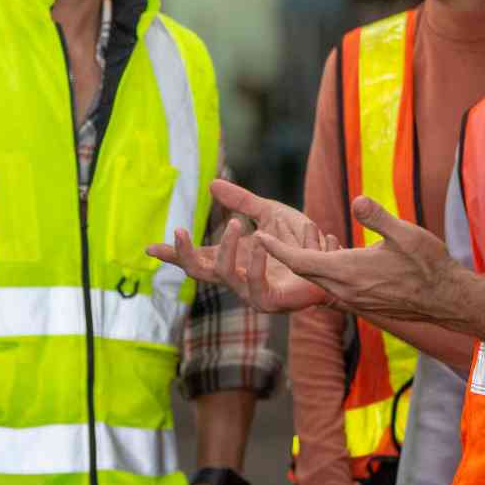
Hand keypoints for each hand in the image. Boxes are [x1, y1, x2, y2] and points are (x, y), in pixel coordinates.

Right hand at [146, 180, 338, 313]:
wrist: (336, 262)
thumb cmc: (302, 243)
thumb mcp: (268, 213)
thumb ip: (242, 201)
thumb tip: (213, 183)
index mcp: (234, 259)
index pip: (196, 258)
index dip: (173, 254)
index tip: (148, 247)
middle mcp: (239, 277)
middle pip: (199, 271)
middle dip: (184, 253)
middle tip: (179, 229)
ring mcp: (253, 292)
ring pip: (225, 275)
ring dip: (226, 248)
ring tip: (235, 224)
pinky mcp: (273, 301)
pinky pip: (256, 286)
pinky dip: (258, 262)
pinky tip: (261, 242)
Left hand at [253, 195, 466, 324]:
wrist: (447, 300)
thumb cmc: (428, 265)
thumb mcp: (405, 234)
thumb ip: (378, 217)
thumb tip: (357, 200)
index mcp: (349, 272)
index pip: (301, 261)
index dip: (278, 249)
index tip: (260, 235)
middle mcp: (345, 291)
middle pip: (304, 273)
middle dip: (285, 255)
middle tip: (267, 238)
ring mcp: (353, 301)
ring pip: (318, 282)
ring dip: (306, 265)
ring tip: (298, 244)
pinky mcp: (363, 305)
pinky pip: (332, 290)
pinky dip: (323, 275)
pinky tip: (330, 261)